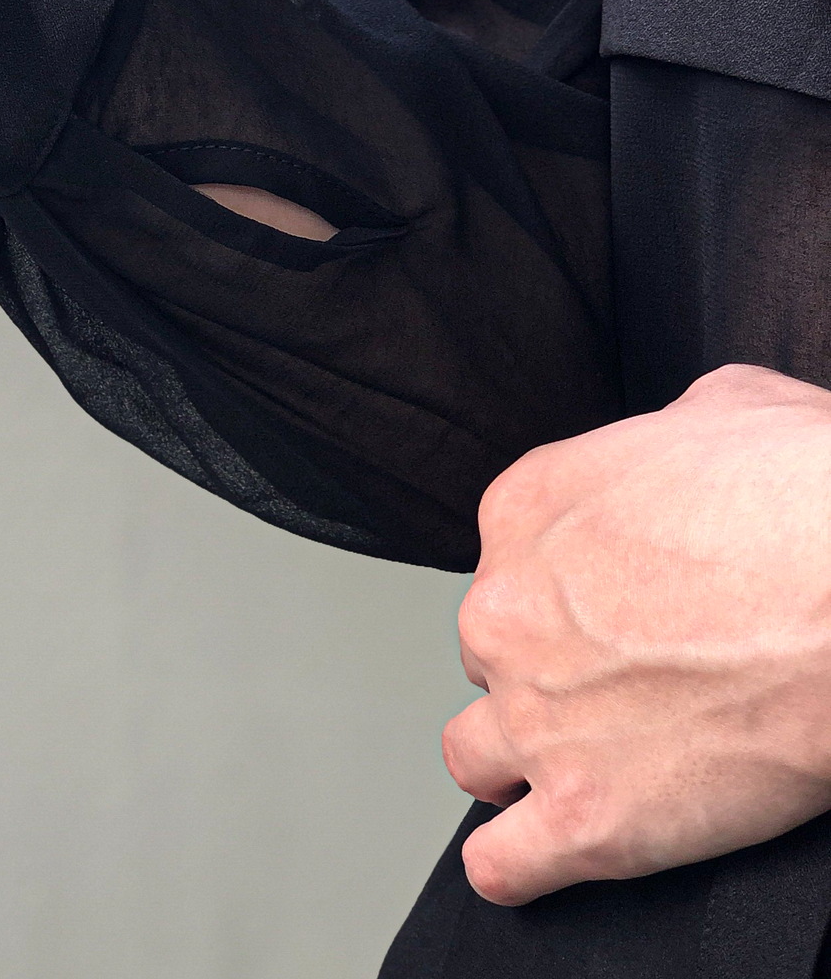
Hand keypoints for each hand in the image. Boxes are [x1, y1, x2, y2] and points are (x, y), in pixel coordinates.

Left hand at [443, 364, 830, 906]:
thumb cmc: (805, 492)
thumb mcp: (723, 406)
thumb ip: (662, 436)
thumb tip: (681, 445)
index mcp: (524, 511)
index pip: (503, 565)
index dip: (558, 595)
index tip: (609, 611)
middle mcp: (505, 610)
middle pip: (490, 657)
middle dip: (542, 673)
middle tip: (622, 685)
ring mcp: (537, 717)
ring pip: (475, 757)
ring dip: (520, 765)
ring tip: (582, 769)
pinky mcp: (586, 816)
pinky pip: (505, 863)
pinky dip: (521, 865)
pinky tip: (550, 852)